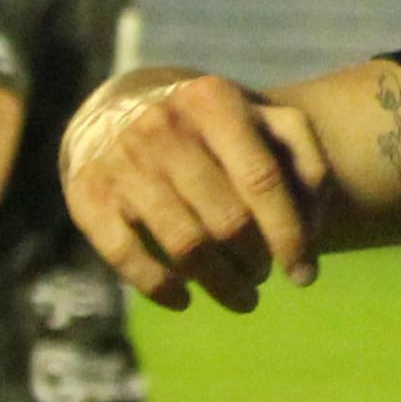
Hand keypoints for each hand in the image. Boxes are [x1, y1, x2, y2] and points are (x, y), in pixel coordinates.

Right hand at [63, 66, 332, 307]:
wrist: (116, 111)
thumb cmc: (208, 128)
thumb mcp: (258, 121)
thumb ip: (302, 158)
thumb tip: (313, 223)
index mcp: (213, 101)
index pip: (263, 181)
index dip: (290, 236)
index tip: (305, 275)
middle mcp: (163, 126)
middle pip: (228, 221)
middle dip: (256, 263)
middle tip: (263, 275)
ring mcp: (121, 161)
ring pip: (185, 246)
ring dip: (221, 284)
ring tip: (240, 294)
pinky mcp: (87, 196)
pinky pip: (127, 257)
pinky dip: (161, 288)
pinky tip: (184, 299)